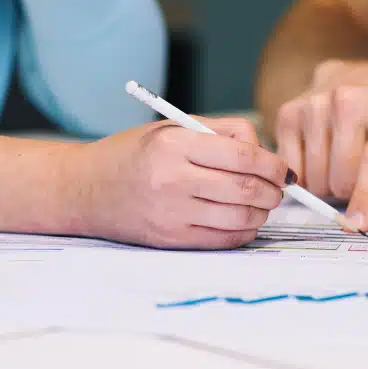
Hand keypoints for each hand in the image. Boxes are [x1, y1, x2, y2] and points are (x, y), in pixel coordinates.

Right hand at [76, 118, 293, 248]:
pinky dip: (243, 231)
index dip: (273, 165)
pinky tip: (243, 221)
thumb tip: (265, 152)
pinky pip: (223, 240)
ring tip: (261, 204)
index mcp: (175, 144)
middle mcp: (173, 179)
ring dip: (261, 212)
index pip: (244, 157)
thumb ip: (220, 133)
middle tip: (278, 188)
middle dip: (273, 191)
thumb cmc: (132, 154)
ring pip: (240, 217)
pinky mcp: (170, 239)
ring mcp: (172, 213)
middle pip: (247, 189)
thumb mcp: (172, 128)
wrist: (85, 189)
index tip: (282, 169)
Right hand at [273, 60, 367, 231]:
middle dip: (351, 192)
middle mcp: (349, 99)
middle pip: (342, 177)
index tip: (357, 224)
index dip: (367, 197)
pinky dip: (304, 176)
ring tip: (341, 165)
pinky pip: (291, 169)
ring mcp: (314, 104)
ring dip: (328, 185)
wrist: (361, 76)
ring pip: (315, 178)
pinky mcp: (288, 113)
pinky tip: (319, 158)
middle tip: (360, 177)